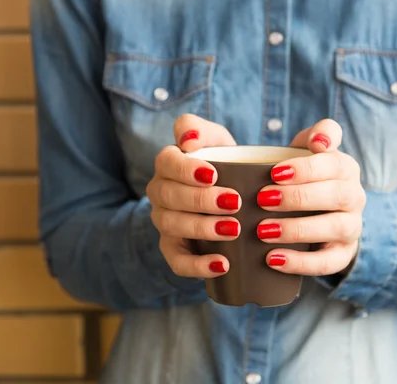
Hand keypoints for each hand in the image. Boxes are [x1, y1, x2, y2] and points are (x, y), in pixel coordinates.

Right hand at [147, 114, 236, 277]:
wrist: (231, 196)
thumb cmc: (225, 164)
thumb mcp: (217, 141)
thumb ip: (201, 130)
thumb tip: (187, 140)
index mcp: (169, 164)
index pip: (167, 163)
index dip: (187, 169)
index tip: (214, 174)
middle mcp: (161, 193)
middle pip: (170, 196)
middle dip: (202, 201)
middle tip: (235, 203)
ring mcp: (165, 221)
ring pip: (172, 226)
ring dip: (203, 228)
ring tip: (234, 230)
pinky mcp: (174, 248)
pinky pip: (177, 261)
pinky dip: (197, 265)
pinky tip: (222, 264)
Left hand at [257, 119, 365, 275]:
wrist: (320, 212)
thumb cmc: (304, 176)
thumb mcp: (308, 150)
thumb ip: (318, 134)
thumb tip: (321, 141)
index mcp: (346, 168)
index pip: (334, 164)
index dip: (306, 168)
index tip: (274, 172)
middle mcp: (355, 197)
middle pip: (337, 195)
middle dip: (298, 197)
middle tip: (262, 199)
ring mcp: (352, 227)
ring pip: (335, 228)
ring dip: (297, 229)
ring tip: (262, 230)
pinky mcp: (342, 254)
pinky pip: (328, 262)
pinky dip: (300, 262)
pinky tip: (272, 259)